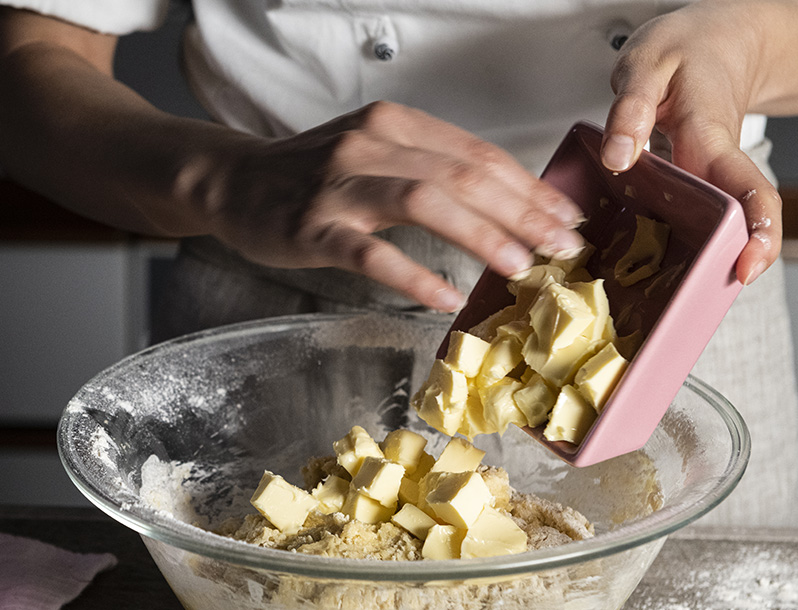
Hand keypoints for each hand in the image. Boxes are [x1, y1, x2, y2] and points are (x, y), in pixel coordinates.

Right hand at [194, 101, 585, 310]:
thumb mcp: (372, 150)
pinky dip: (414, 275)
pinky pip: (372, 253)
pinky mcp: (313, 228)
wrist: (232, 182)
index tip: (565, 217)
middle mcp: (369, 145)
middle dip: (521, 212)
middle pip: (462, 175)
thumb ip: (428, 166)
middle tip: (560, 247)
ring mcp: (338, 187)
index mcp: (393, 123)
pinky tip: (446, 297)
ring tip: (519, 266)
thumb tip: (503, 202)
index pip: (476, 153)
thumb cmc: (309, 174)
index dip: (528, 187)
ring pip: (424, 202)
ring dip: (481, 235)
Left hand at [601, 0, 781, 284]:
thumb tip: (620, 156)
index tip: (746, 265)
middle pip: (743, 219)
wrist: (712, 45)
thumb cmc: (681, 54)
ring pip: (721, 221)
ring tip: (682, 293)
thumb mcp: (646, 66)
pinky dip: (686, 238)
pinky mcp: (697, 180)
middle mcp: (717, 162)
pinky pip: (698, 213)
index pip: (747, 189)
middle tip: (716, 291)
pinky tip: (657, 263)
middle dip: (739, 257)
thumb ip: (631, 110)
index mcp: (711, 136)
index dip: (756, 231)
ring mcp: (709, 175)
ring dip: (709, 254)